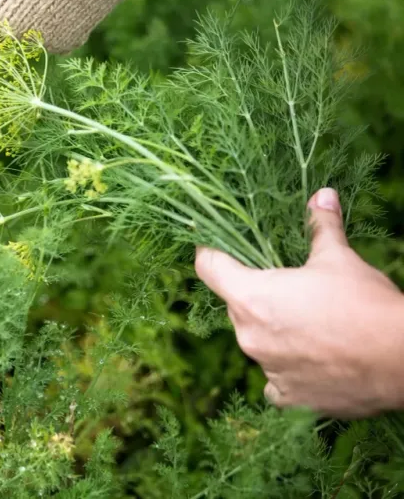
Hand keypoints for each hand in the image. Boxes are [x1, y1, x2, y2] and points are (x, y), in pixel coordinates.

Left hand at [195, 188, 403, 417]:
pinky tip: (312, 358)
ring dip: (274, 332)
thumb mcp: (340, 259)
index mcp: (251, 297)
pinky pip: (274, 380)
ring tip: (310, 323)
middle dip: (255, 295)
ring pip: (257, 342)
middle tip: (285, 287)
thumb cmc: (365, 305)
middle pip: (236, 306)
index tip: (213, 246)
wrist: (403, 361)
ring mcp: (266, 369)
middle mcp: (249, 336)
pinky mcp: (287, 397)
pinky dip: (287, 368)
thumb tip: (321, 196)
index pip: (209, 268)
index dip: (210, 253)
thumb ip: (321, 228)